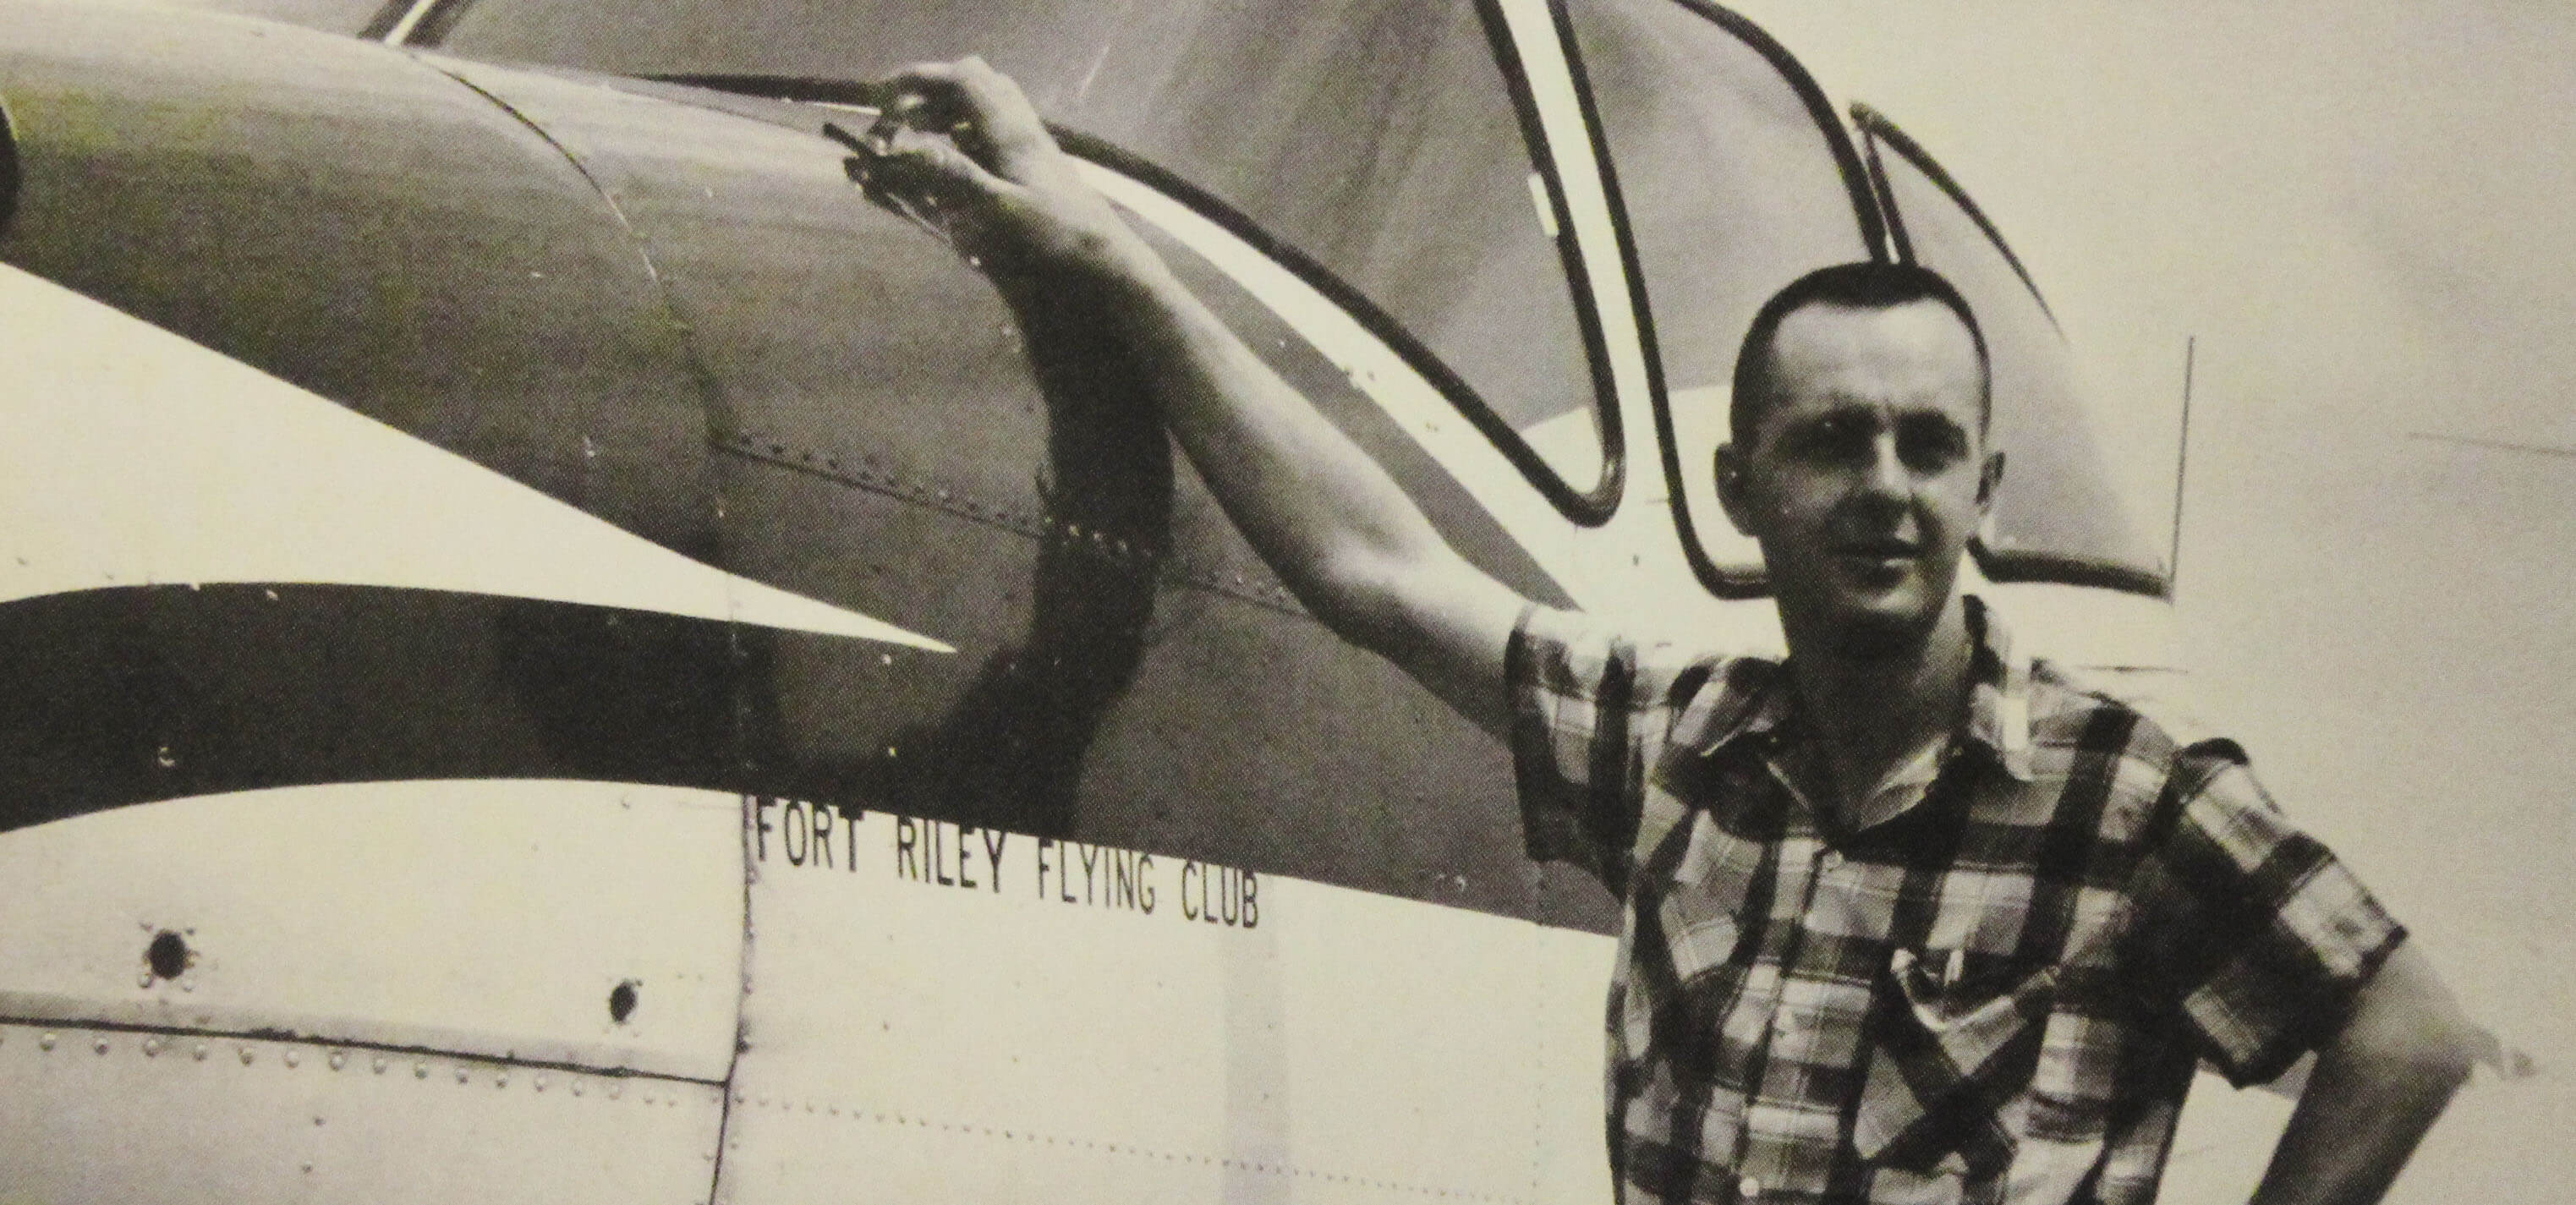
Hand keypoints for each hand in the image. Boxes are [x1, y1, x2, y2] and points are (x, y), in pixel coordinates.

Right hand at [829, 57, 1155, 294]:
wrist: (1105, 266)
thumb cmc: (1056, 240)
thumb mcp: (999, 211)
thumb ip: (953, 177)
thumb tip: (906, 149)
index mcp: (1012, 133)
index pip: (963, 79)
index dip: (920, 79)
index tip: (883, 97)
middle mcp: (1022, 133)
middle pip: (978, 85)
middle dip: (933, 91)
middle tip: (900, 117)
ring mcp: (1031, 151)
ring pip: (987, 108)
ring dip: (948, 113)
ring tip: (917, 136)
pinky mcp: (1035, 174)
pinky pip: (994, 136)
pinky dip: (964, 136)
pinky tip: (952, 165)